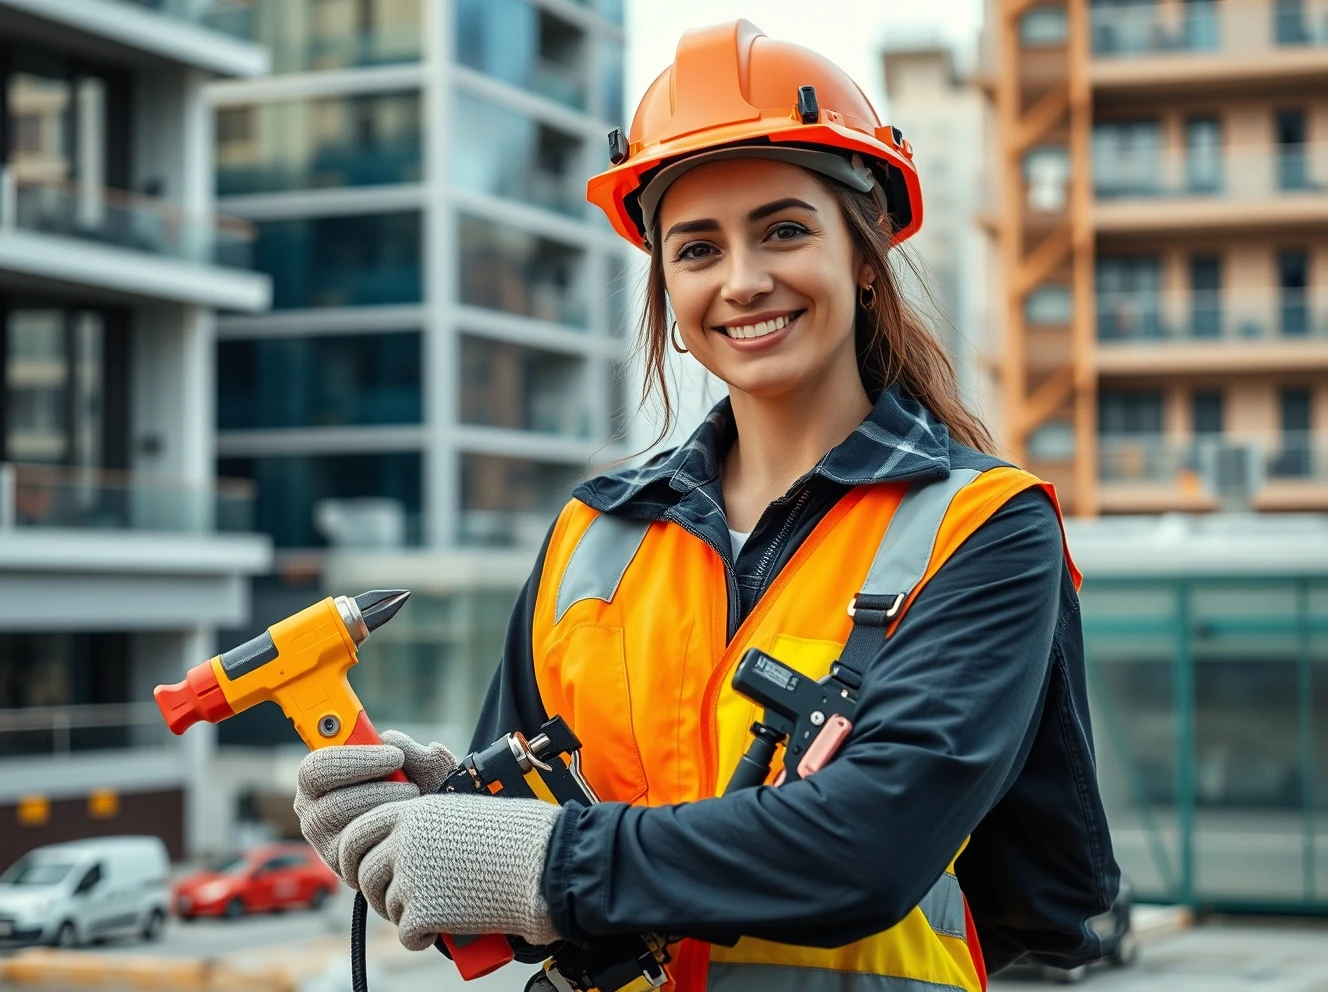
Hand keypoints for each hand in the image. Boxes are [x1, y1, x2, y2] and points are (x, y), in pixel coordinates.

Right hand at [293, 732, 457, 876]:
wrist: (438, 834)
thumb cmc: (423, 792)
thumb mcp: (424, 766)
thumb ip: (408, 749)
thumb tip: (389, 740)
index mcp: (320, 781)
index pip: (314, 770)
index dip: (352, 760)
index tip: (395, 757)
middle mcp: (315, 814)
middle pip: (329, 805)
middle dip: (377, 792)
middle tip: (410, 786)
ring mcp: (327, 846)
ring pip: (347, 832)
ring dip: (387, 814)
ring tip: (412, 805)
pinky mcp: (346, 871)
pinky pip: (362, 858)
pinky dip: (389, 839)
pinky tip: (405, 828)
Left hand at [338, 792, 561, 949]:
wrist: (543, 863)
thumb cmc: (517, 835)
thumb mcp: (462, 812)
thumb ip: (427, 826)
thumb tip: (408, 846)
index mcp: (413, 812)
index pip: (357, 832)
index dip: (354, 855)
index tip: (360, 868)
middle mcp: (404, 841)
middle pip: (363, 873)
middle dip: (374, 890)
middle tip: (395, 898)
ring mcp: (410, 877)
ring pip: (385, 904)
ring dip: (405, 912)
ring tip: (435, 910)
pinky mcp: (423, 912)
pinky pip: (406, 933)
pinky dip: (422, 936)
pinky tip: (447, 926)